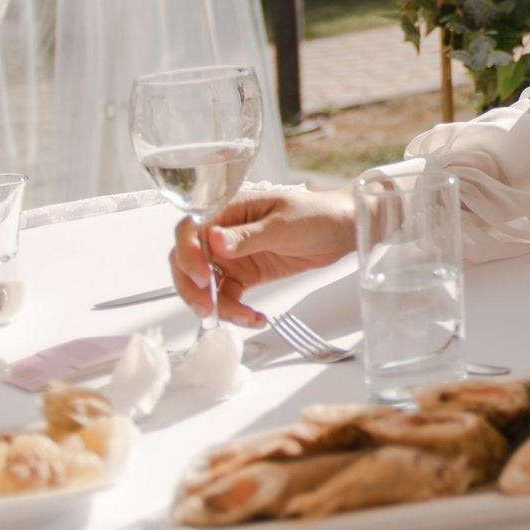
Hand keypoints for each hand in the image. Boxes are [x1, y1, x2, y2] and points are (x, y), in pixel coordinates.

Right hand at [171, 187, 355, 327]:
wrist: (342, 230)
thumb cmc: (315, 215)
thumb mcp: (282, 224)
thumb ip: (247, 235)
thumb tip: (213, 239)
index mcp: (228, 210)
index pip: (190, 230)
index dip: (187, 254)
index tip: (201, 277)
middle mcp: (223, 234)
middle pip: (189, 261)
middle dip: (192, 288)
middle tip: (208, 308)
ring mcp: (233, 256)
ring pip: (205, 285)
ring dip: (215, 305)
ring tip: (242, 318)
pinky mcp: (246, 275)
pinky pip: (228, 296)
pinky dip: (235, 311)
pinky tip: (254, 318)